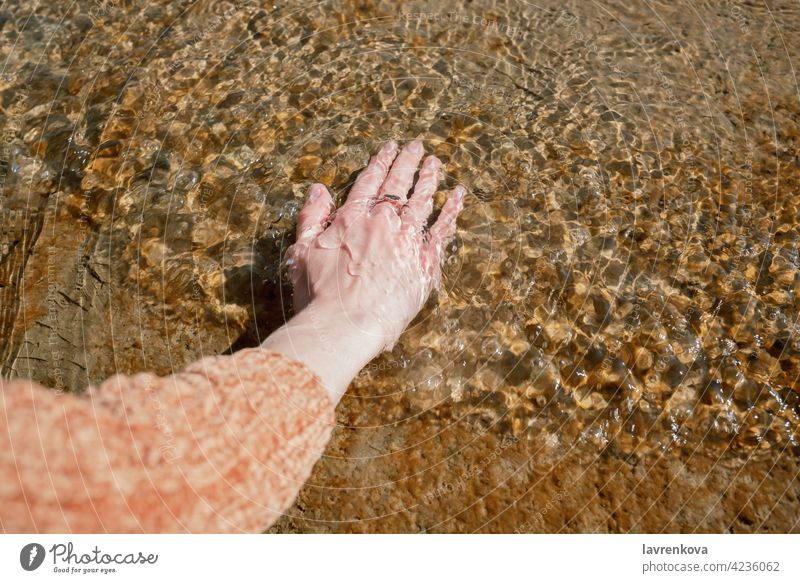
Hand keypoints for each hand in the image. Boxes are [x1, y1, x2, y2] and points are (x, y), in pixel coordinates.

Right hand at [262, 140, 464, 402]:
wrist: (347, 325)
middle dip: (408, 162)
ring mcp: (407, 241)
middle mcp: (382, 222)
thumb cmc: (319, 295)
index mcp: (352, 218)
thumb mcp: (302, 252)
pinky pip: (442, 229)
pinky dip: (451, 210)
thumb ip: (311, 218)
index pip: (369, 181)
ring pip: (422, 201)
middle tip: (416, 147)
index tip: (389, 147)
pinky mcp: (425, 262)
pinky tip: (458, 195)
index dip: (380, 162)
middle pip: (398, 185)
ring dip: (429, 179)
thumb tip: (318, 189)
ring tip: (435, 164)